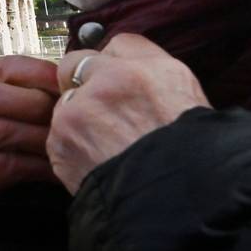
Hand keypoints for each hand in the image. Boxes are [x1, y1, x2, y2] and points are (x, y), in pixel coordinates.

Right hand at [0, 55, 61, 195]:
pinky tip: (61, 169)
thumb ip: (48, 95)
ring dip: (42, 138)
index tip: (72, 85)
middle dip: (40, 107)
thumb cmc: (23, 141)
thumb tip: (86, 81)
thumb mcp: (29, 113)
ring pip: (1, 130)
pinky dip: (39, 166)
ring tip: (71, 144)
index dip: (42, 74)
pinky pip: (8, 164)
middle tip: (73, 118)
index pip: (8, 68)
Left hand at [48, 33, 209, 193]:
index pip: (118, 44)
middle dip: (84, 82)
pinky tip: (98, 160)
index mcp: (145, 71)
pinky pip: (58, 135)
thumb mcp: (187, 96)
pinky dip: (73, 146)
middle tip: (106, 111)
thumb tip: (122, 56)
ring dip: (79, 118)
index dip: (117, 64)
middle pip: (77, 65)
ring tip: (108, 145)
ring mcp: (78, 113)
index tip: (118, 79)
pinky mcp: (60, 143)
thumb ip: (152, 67)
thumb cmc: (192, 155)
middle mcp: (107, 84)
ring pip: (66, 102)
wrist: (172, 206)